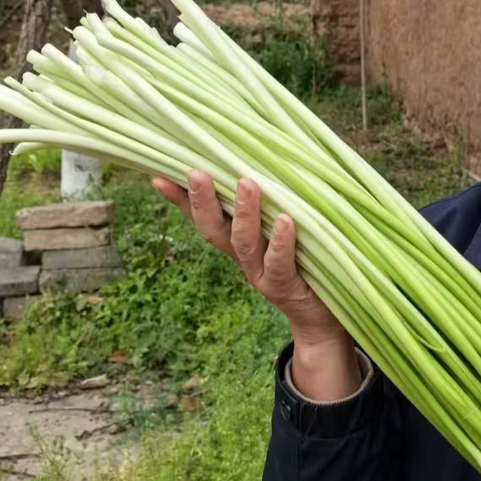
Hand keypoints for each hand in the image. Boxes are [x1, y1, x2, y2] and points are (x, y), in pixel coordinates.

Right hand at [152, 170, 346, 347]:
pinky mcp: (286, 286)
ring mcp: (261, 273)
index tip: (158, 176)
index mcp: (238, 241)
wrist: (322, 319)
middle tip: (196, 172)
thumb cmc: (306, 263)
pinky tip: (284, 220)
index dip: (180, 200)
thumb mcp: (285, 230)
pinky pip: (279, 263)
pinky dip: (281, 241)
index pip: (203, 217)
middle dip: (202, 201)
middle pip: (213, 229)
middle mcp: (243, 258)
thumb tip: (273, 161)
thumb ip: (276, 203)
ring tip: (246, 184)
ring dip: (243, 213)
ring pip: (244, 243)